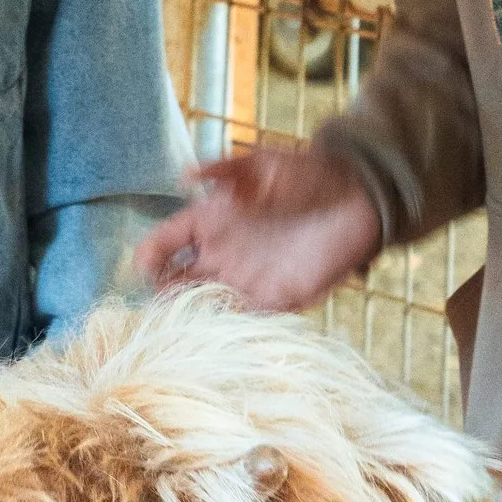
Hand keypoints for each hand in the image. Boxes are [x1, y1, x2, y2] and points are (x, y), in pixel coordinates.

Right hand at [139, 146, 382, 314]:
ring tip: (172, 330)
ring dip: (187, 319)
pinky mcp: (275, 299)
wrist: (358, 199)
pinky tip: (212, 336)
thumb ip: (225, 170)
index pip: (166, 242)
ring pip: (202, 305)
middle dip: (159, 296)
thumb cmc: (309, 174)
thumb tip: (184, 174)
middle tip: (149, 309)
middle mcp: (222, 254)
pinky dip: (225, 329)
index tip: (142, 268)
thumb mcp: (264, 164)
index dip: (150, 255)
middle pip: (176, 282)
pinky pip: (242, 320)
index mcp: (212, 221)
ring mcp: (246, 279)